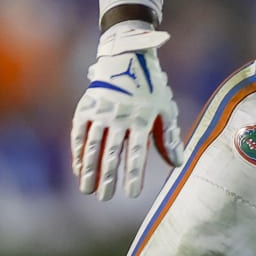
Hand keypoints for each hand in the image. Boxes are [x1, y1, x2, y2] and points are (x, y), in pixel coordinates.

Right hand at [69, 23, 185, 199]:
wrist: (127, 57)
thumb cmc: (151, 88)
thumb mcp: (165, 109)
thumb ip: (168, 138)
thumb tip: (177, 164)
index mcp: (141, 118)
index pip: (137, 151)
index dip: (134, 173)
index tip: (131, 194)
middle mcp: (120, 116)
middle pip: (112, 152)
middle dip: (108, 177)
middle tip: (104, 198)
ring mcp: (101, 111)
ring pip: (93, 145)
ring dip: (89, 169)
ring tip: (87, 190)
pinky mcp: (86, 107)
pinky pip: (80, 133)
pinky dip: (78, 151)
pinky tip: (78, 168)